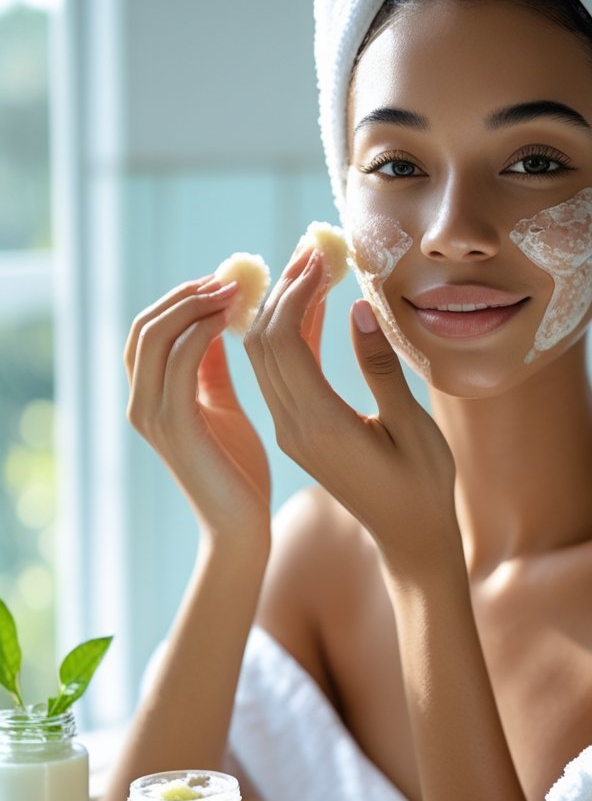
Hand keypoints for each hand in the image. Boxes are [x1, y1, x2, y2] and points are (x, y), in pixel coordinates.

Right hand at [125, 276, 270, 538]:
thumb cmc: (237, 470)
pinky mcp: (174, 426)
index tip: (223, 281)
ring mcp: (151, 414)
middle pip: (144, 326)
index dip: (180, 299)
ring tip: (235, 289)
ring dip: (195, 304)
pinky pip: (180, 362)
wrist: (242, 524)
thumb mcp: (220, 406)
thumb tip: (214, 327)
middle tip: (230, 276)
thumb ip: (210, 369)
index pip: (147, 331)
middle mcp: (140, 403)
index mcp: (150, 397)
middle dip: (186, 294)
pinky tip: (234, 319)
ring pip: (155, 336)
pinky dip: (203, 332)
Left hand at [245, 248, 457, 562]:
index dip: (296, 291)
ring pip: (266, 356)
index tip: (321, 254)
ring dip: (283, 308)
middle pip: (263, 342)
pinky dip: (292, 335)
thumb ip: (381, 368)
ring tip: (314, 265)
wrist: (409, 539)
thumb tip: (357, 309)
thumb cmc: (423, 487)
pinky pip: (281, 373)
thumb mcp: (412, 426)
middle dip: (283, 289)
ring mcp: (290, 431)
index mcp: (319, 425)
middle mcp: (293, 427)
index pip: (285, 342)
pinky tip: (316, 306)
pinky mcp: (297, 432)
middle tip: (313, 248)